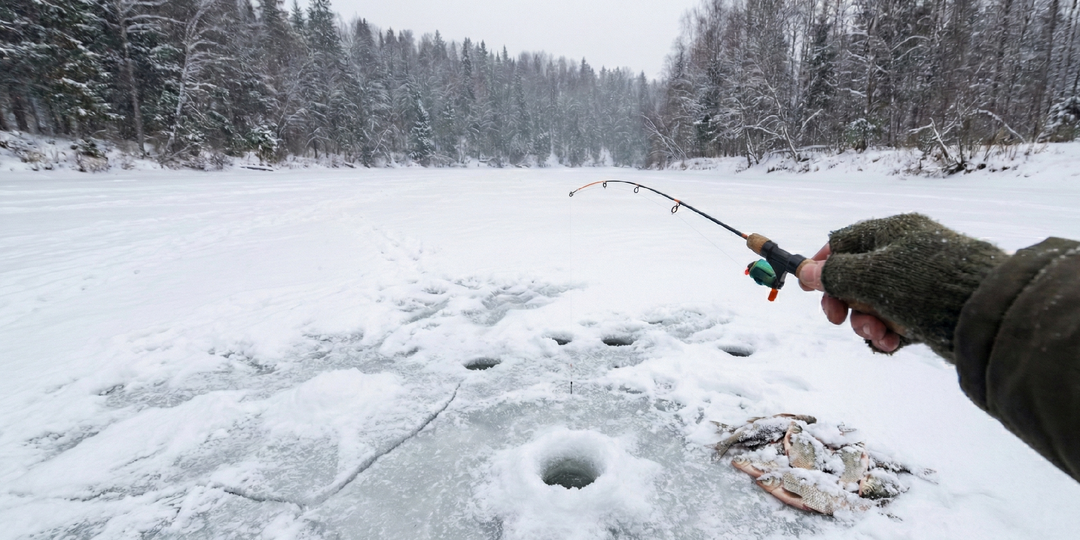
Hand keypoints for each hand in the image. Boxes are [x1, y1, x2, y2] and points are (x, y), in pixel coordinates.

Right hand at [794, 214, 1006, 360]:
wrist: (987, 315)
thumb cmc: (926, 284)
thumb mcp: (871, 276)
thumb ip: (834, 274)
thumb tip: (806, 271)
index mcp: (892, 232)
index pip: (845, 242)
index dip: (822, 263)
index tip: (806, 287)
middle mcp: (904, 254)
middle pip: (855, 276)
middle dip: (844, 301)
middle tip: (836, 320)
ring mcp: (917, 283)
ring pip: (874, 303)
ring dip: (866, 322)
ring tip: (877, 334)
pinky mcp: (929, 310)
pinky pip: (895, 320)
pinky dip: (888, 333)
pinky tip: (892, 343)